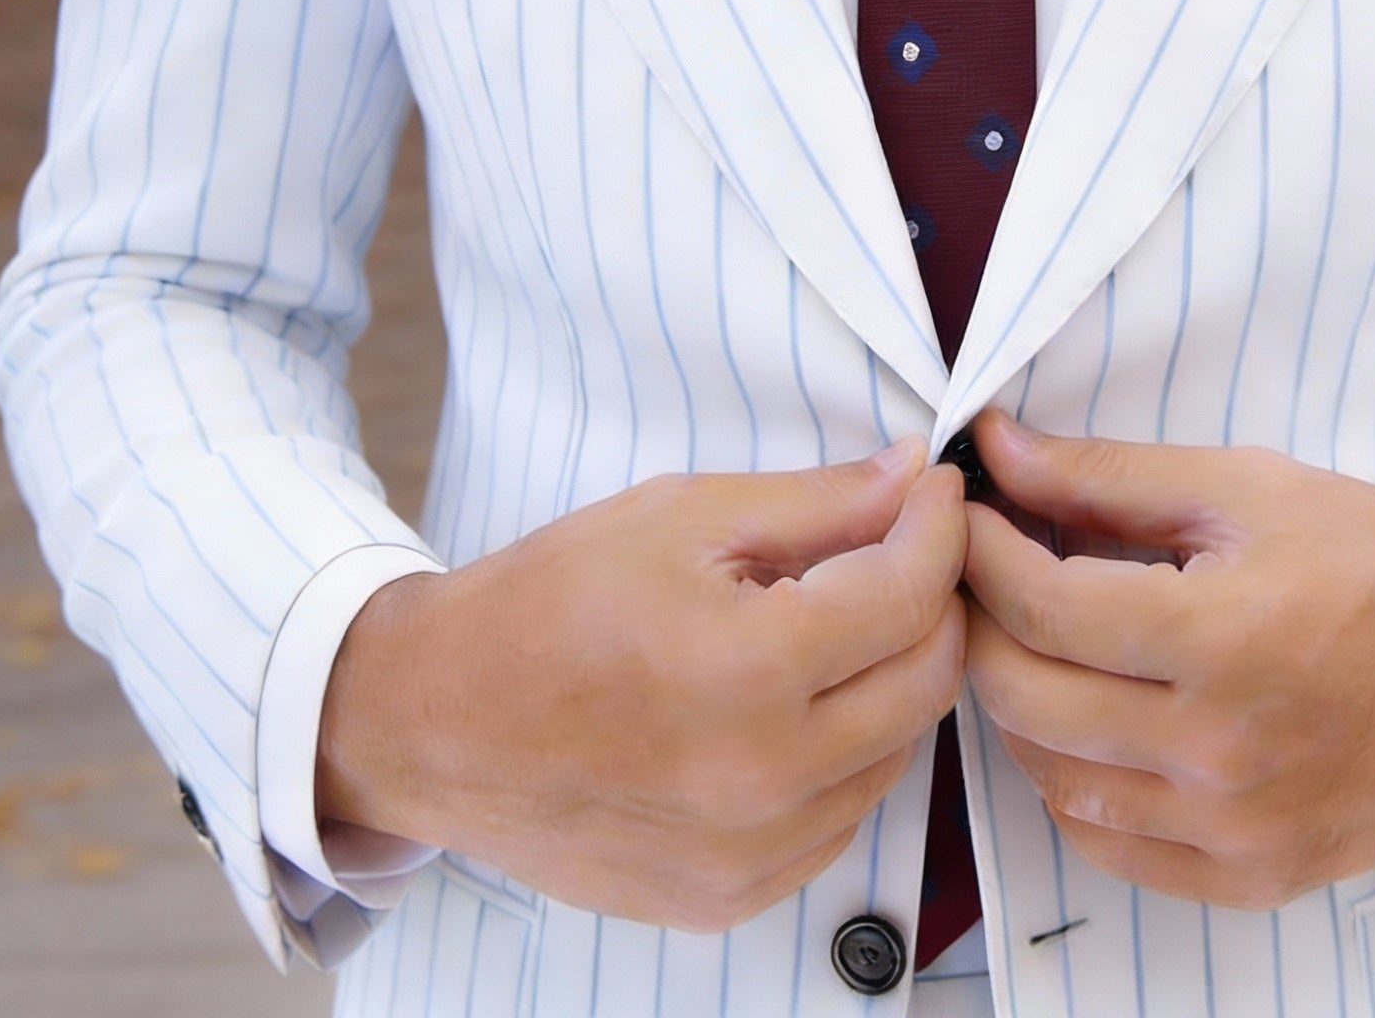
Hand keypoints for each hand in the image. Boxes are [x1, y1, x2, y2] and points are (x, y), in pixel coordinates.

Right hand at [317, 441, 966, 930]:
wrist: (436, 720)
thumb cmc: (548, 603)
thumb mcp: (681, 516)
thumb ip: (816, 502)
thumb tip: (913, 476)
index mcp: (747, 671)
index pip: (908, 596)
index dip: (939, 529)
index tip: (935, 492)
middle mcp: (761, 780)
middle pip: (927, 682)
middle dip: (934, 601)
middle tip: (903, 548)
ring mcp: (748, 856)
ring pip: (897, 755)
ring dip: (894, 679)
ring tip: (840, 622)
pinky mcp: (728, 898)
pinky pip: (841, 820)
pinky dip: (846, 755)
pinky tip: (798, 702)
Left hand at [961, 413, 1374, 909]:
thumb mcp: (1249, 487)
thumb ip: (1109, 474)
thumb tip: (999, 448)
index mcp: (1223, 636)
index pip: (1041, 606)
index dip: (980, 552)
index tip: (964, 514)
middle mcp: (1221, 749)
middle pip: (1026, 698)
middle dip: (979, 624)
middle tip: (979, 575)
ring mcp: (1236, 827)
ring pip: (1053, 780)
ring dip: (1017, 705)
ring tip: (1031, 642)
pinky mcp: (1253, 875)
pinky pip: (1112, 847)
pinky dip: (1073, 785)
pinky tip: (1083, 725)